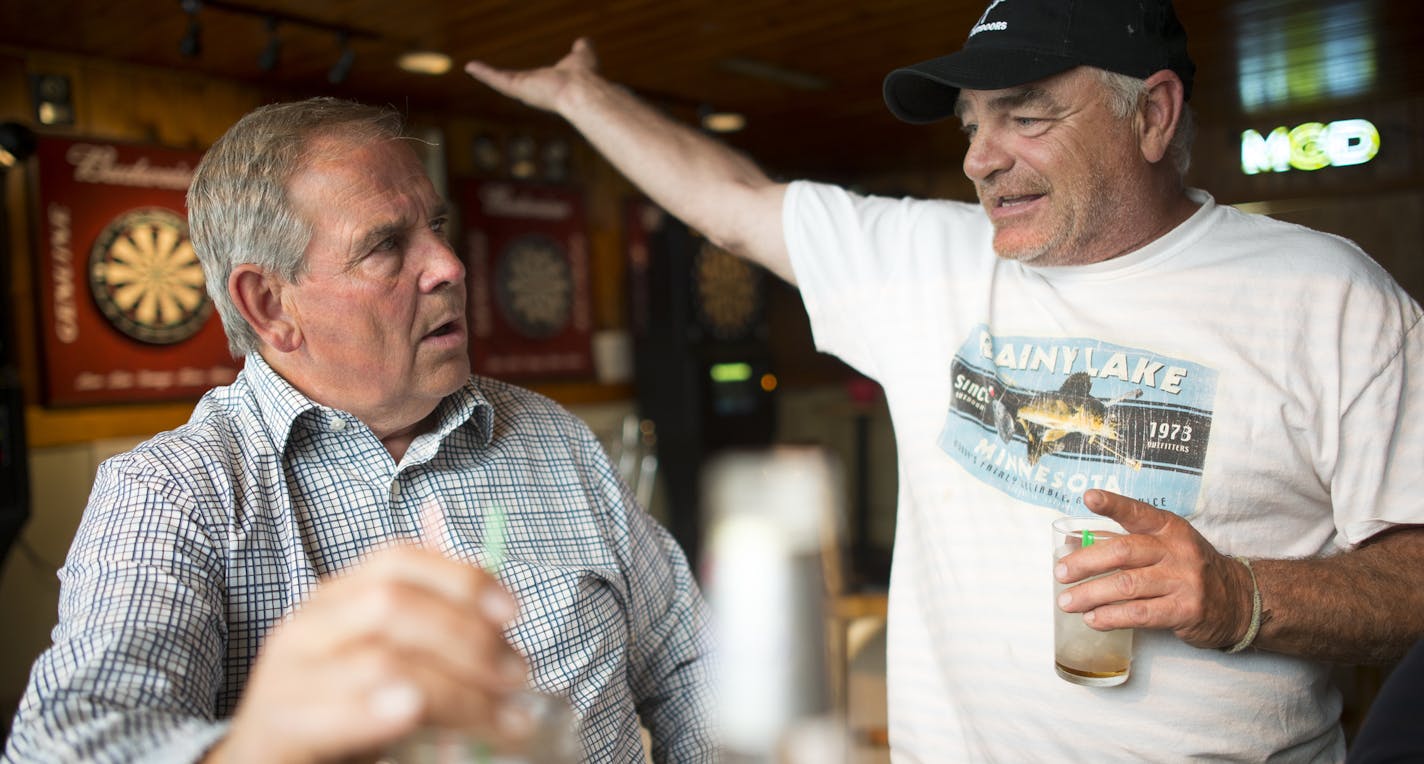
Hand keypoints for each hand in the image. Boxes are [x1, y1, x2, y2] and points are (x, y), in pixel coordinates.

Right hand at [207, 545, 528, 763]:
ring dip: (454, 690)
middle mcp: (308, 627)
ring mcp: (287, 677)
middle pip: (392, 606)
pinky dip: (376, 711)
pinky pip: (331, 713)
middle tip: (515, 677)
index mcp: (335, 599)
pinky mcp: (276, 727)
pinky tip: (412, 710)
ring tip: (499, 719)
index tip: (513, 612)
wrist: (260, 762)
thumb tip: (502, 613)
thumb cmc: (334, 709)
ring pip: (378, 661)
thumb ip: (429, 631)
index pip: (398, 562)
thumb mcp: (383, 657)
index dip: (460, 578)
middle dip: (466, 637)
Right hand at [465, 37, 599, 113]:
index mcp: (550, 83)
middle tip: (486, 72)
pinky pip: (496, 79)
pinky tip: (471, 67)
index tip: (517, 75)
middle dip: (501, 79)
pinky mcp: (516, 87)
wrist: (581, 89)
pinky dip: (483, 73)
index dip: (526, 76)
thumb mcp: (582, 55)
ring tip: (471, 68)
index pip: (534, 79)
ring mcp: (524, 90)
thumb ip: (582, 49)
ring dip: (487, 75)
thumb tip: (583, 41)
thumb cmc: (585, 76)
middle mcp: (536, 90)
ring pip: (502, 81)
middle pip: (514, 83)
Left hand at [1055, 489, 1253, 649]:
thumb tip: (1074, 545)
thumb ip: (1124, 543)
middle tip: (1060, 574)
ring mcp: (1183, 581)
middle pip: (1123, 551)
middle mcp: (1176, 550)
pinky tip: (1093, 619)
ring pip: (1126, 585)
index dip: (1113, 504)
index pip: (1138, 512)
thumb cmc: (1188, 570)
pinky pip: (1140, 613)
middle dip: (1085, 563)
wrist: (1238, 601)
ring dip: (1091, 594)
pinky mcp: (1185, 610)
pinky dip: (1111, 617)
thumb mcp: (1165, 546)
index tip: (1089, 497)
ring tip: (1067, 602)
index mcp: (1169, 528)